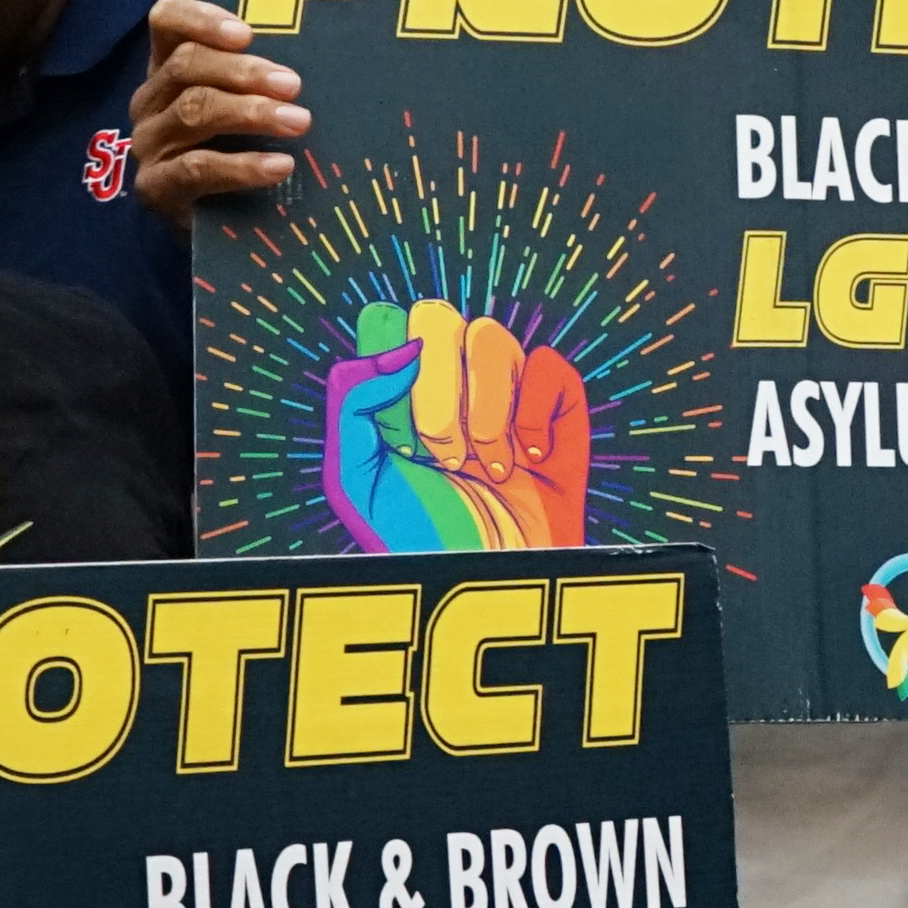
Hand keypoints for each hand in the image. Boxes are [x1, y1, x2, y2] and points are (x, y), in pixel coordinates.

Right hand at [126, 0, 308, 228]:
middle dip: (244, 71)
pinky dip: (243, 165)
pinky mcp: (155, 188)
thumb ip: (260, 80)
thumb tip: (311, 60)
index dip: (201, 18)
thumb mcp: (246, 107)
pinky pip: (197, 168)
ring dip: (251, 112)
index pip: (166, 21)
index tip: (247, 34)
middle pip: (186, 65)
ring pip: (193, 111)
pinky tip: (280, 166)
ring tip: (298, 121)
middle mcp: (150, 100)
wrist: (214, 228)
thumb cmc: (238, 153)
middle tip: (293, 84)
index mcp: (168, 68)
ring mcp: (149, 144)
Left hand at [320, 300, 593, 551]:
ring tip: (489, 469)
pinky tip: (531, 458)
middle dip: (436, 395)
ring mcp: (502, 391)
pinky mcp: (557, 409)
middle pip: (435, 319)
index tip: (394, 424)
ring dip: (486, 413)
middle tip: (444, 457)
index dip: (387, 356)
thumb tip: (404, 349)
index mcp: (394, 390)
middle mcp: (448, 381)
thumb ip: (350, 402)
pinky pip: (548, 364)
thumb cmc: (418, 543)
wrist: (488, 588)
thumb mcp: (353, 483)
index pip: (386, 320)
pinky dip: (537, 413)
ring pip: (489, 336)